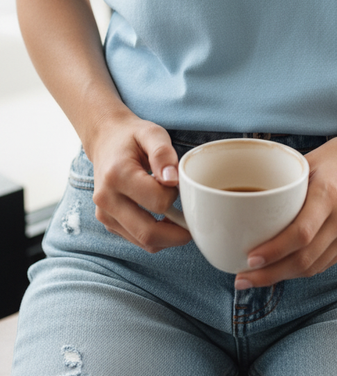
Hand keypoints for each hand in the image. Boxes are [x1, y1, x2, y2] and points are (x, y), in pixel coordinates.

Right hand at [89, 110, 190, 251]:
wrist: (105, 140)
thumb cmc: (132, 137)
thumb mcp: (151, 133)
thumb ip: (163, 153)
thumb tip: (172, 180)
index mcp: (117, 175)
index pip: (157, 202)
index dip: (175, 196)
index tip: (177, 183)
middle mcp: (106, 199)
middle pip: (148, 234)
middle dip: (177, 234)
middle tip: (193, 222)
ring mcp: (104, 214)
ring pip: (143, 242)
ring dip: (167, 237)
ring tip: (177, 216)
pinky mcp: (108, 223)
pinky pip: (136, 240)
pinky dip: (155, 236)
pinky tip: (162, 218)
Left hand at [234, 124, 336, 287]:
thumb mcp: (312, 159)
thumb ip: (288, 184)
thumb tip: (253, 201)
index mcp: (329, 193)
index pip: (300, 234)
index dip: (273, 252)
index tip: (250, 259)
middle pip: (304, 258)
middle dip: (270, 274)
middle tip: (243, 278)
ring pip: (315, 266)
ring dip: (284, 277)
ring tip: (257, 279)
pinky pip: (326, 262)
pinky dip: (303, 270)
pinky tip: (285, 270)